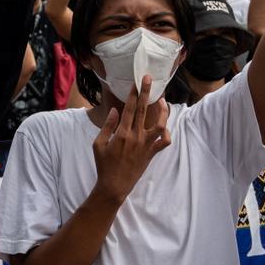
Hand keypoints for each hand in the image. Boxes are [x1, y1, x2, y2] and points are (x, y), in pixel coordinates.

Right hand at [91, 76, 171, 202]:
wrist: (114, 185)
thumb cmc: (104, 165)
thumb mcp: (98, 144)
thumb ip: (107, 126)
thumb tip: (115, 111)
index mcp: (121, 133)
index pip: (129, 108)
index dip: (134, 93)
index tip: (137, 82)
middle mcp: (136, 137)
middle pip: (144, 110)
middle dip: (146, 92)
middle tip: (149, 79)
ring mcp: (146, 145)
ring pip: (161, 124)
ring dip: (163, 111)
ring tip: (162, 101)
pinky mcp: (152, 153)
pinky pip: (164, 142)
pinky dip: (167, 134)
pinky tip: (164, 126)